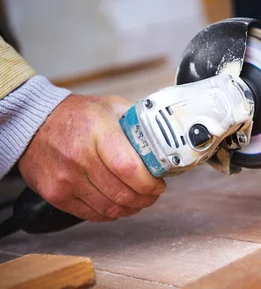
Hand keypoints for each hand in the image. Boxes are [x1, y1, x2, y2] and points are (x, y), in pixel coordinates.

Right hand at [18, 95, 165, 221]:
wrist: (33, 124)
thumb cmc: (77, 115)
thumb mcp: (111, 107)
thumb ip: (137, 122)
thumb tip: (165, 137)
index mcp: (98, 132)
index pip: (129, 168)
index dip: (149, 183)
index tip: (159, 184)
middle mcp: (80, 158)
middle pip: (122, 193)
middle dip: (146, 198)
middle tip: (153, 193)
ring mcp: (65, 179)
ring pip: (109, 208)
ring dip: (131, 208)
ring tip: (139, 200)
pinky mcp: (55, 195)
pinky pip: (91, 214)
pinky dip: (111, 213)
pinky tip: (118, 204)